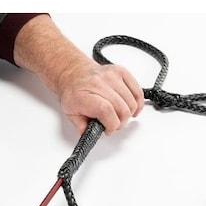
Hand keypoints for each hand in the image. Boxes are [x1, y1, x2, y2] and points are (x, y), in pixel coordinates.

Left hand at [13, 14, 144, 134]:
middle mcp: (97, 84)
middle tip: (113, 123)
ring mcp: (109, 76)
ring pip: (130, 101)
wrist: (69, 69)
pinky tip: (130, 106)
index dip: (111, 125)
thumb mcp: (69, 113)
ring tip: (120, 115)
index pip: (106, 113)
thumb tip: (91, 137)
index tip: (108, 129)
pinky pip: (136, 89)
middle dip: (119, 122)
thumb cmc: (70, 92)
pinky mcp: (119, 71)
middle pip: (121, 109)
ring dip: (128, 113)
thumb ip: (81, 127)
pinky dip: (136, 100)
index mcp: (83, 95)